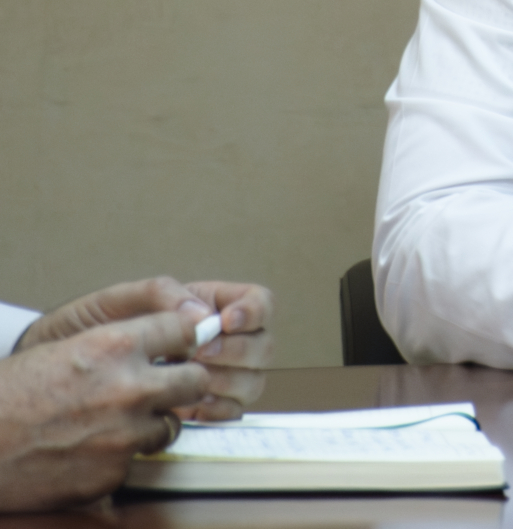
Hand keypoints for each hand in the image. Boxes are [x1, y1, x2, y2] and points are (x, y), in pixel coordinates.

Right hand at [0, 313, 209, 511]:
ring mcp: (124, 434)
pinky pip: (137, 460)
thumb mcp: (65, 346)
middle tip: (163, 389)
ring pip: (171, 425)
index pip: (185, 329)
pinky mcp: (113, 473)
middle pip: (196, 380)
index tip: (179, 348)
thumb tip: (169, 341)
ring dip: (153, 423)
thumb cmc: (10, 394)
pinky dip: (121, 457)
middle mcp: (128, 388)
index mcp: (115, 345)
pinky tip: (92, 450)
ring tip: (118, 423)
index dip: (182, 339)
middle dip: (182, 383)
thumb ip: (120, 342)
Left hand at [15, 277, 274, 420]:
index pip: (258, 302)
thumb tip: (201, 313)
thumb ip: (159, 294)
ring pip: (253, 380)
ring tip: (190, 383)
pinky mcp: (201, 407)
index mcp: (208, 305)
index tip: (226, 322)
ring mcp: (214, 375)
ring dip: (228, 383)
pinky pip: (232, 412)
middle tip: (201, 356)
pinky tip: (190, 409)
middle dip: (238, 352)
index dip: (253, 311)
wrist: (54, 376)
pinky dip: (219, 411)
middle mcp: (219, 340)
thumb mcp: (115, 300)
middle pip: (263, 345)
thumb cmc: (84, 331)